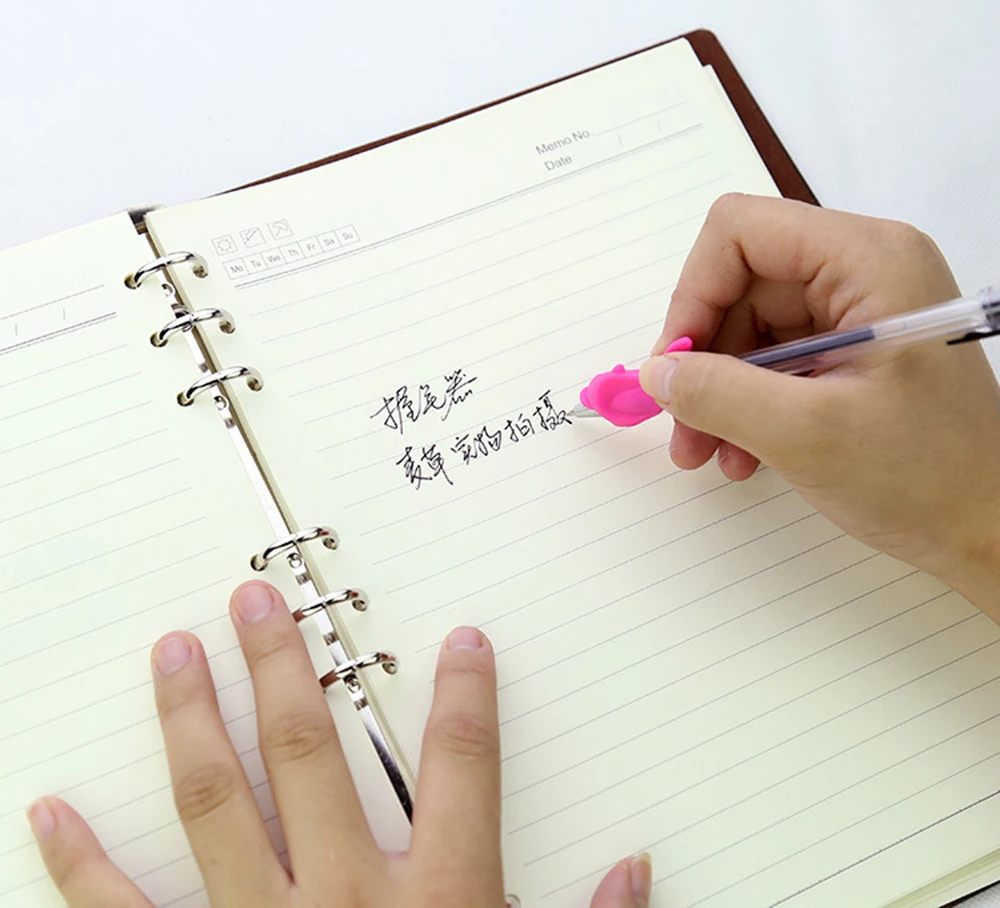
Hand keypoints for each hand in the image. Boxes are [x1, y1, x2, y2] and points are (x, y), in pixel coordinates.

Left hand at [29, 581, 651, 906]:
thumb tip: (635, 869)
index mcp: (439, 905)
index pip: (462, 768)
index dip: (466, 694)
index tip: (460, 640)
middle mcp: (345, 904)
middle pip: (311, 754)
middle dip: (284, 668)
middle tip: (256, 599)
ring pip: (219, 804)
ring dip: (193, 720)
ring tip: (175, 651)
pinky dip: (82, 862)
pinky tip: (48, 810)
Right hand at [639, 194, 999, 617]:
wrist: (991, 530)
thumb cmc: (927, 478)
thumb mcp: (806, 434)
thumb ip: (718, 395)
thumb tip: (657, 373)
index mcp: (868, 260)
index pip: (742, 233)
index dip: (694, 293)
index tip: (676, 364)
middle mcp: (864, 269)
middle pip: (741, 283)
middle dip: (703, 357)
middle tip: (679, 423)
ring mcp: (859, 309)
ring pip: (750, 326)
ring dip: (718, 390)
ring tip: (704, 452)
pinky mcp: (854, 348)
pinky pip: (775, 359)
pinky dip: (747, 402)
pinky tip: (741, 454)